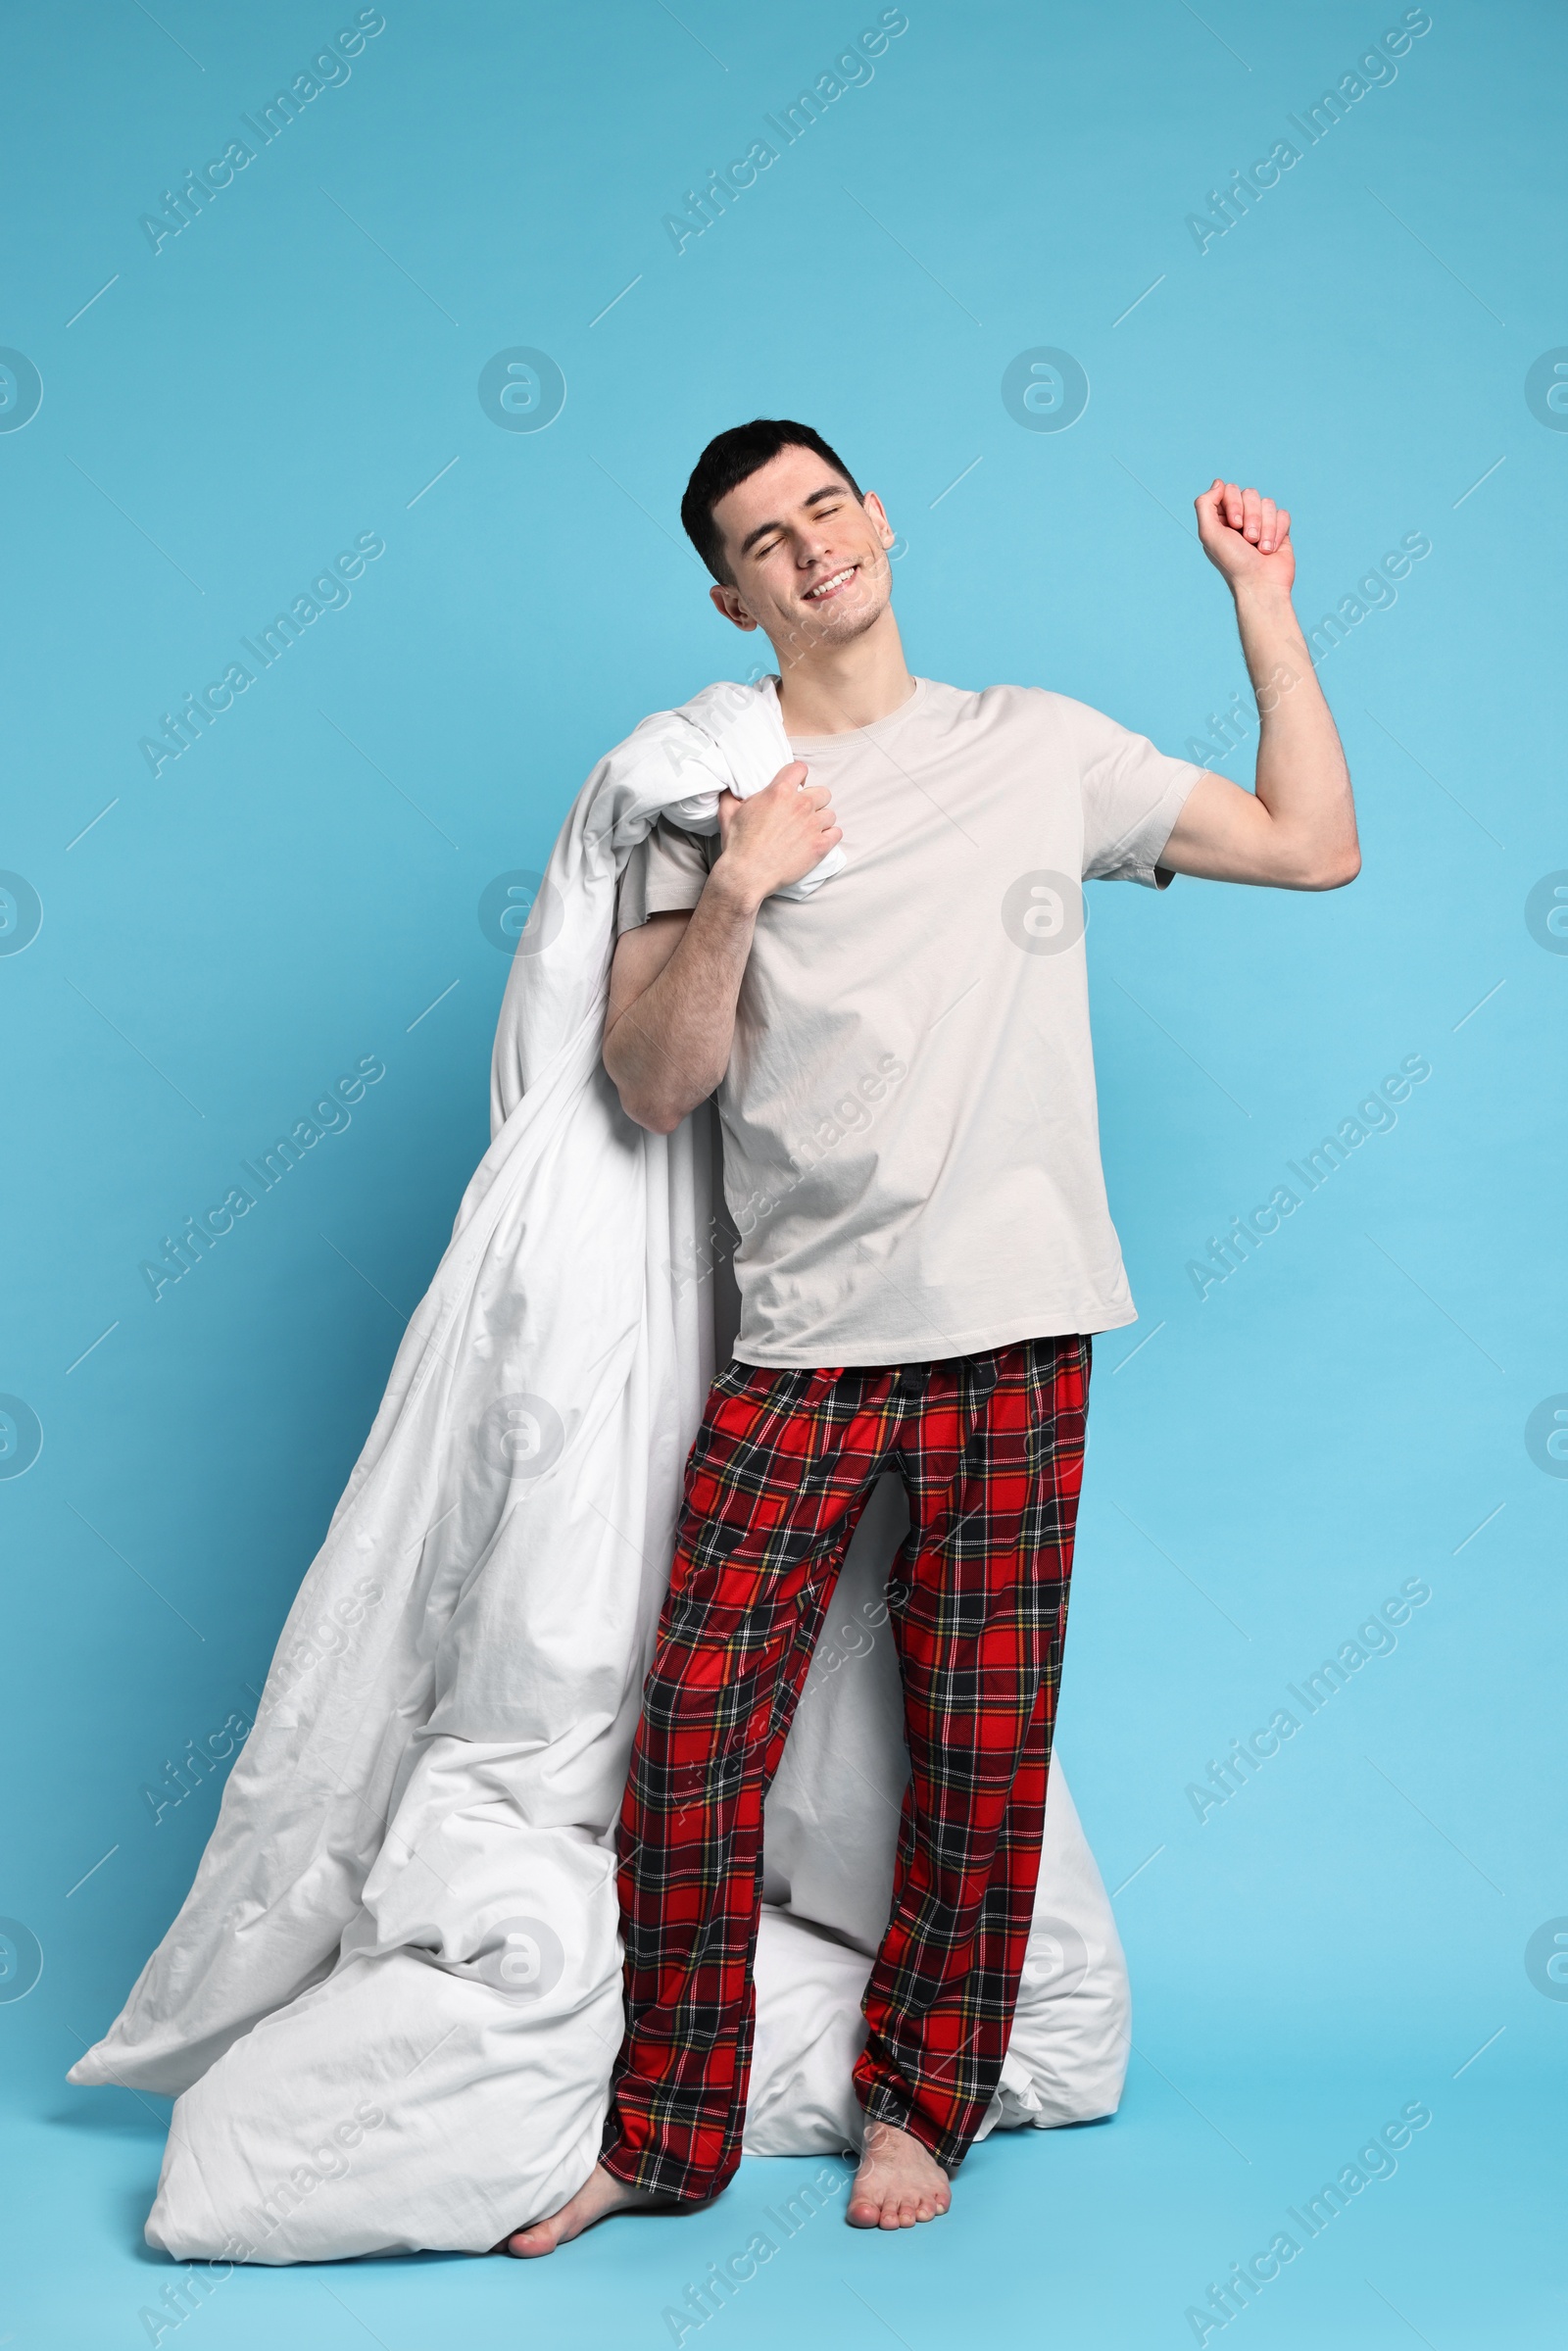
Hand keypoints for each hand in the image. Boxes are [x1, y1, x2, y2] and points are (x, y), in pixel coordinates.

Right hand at [713, 760, 841, 904]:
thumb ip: (732, 795)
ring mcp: (812, 825)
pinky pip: (837, 833)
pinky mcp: (820, 846)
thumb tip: (730, 788)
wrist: (747, 874)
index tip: (797, 785)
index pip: (800, 769)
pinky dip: (830, 836)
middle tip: (803, 813)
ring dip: (822, 821)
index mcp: (780, 791)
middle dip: (815, 800)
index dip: (799, 776)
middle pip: (822, 792)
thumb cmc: (737, 844)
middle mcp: (800, 805)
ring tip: (810, 830)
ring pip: (830, 814)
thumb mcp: (728, 812)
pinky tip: (818, 841)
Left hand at [1195, 479, 1294, 598]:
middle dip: (1251, 517)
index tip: (1234, 526)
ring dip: (1265, 528)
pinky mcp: (1279, 529)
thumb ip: (1205, 504)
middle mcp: (1240, 518)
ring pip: (1268, 503)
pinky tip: (1272, 549)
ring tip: (1260, 548)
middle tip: (1248, 540)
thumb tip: (1218, 482)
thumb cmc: (1233, 562)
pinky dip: (1278, 532)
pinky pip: (1282, 514)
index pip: (1229, 490)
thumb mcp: (1209, 533)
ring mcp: (1261, 523)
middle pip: (1250, 493)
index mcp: (1221, 519)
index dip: (1234, 504)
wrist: (1261, 584)